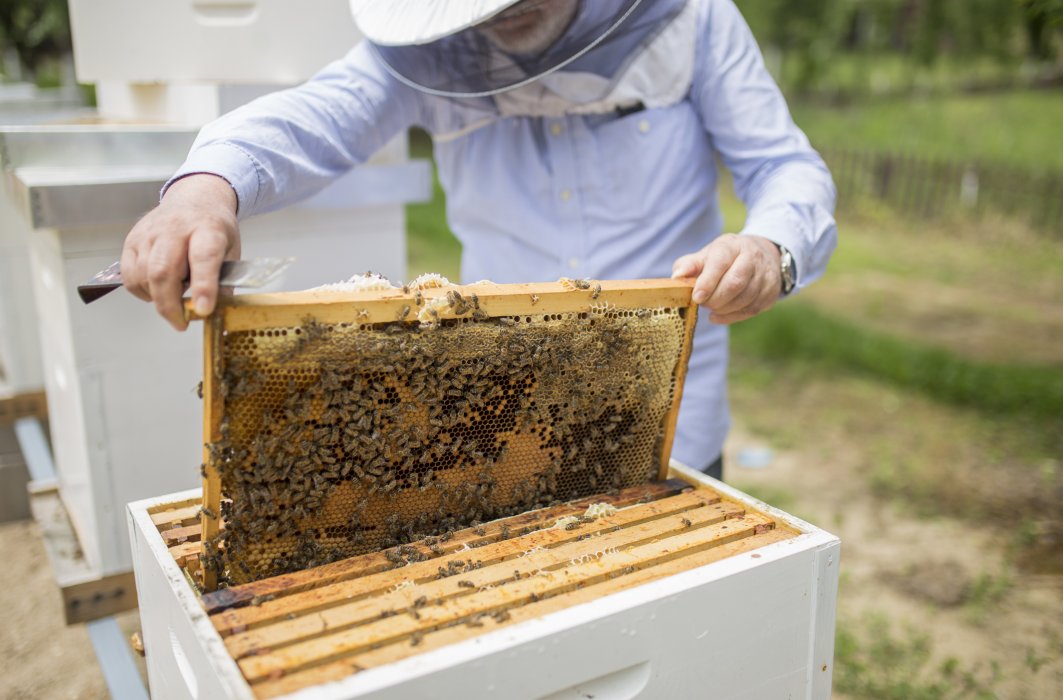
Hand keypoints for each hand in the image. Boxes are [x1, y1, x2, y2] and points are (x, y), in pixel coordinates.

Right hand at [121, 174, 239, 329]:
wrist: (195, 198)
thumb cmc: (213, 228)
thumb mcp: (231, 250)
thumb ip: (224, 281)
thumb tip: (214, 312)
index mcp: (207, 229)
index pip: (204, 258)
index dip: (203, 286)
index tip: (203, 310)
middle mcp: (175, 229)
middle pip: (163, 270)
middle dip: (170, 305)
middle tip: (181, 323)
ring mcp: (149, 233)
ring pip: (142, 275)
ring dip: (157, 298)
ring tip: (174, 301)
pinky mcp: (132, 240)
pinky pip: (128, 275)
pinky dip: (141, 291)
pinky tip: (157, 290)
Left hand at [671, 233, 781, 323]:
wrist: (760, 255)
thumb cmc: (725, 258)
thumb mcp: (706, 255)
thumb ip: (689, 265)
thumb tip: (676, 277)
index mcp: (732, 246)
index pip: (721, 262)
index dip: (708, 282)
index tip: (696, 297)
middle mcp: (752, 257)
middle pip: (735, 283)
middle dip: (715, 299)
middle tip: (703, 303)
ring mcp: (765, 275)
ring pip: (745, 299)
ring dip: (723, 309)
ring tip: (712, 306)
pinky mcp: (771, 292)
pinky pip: (751, 310)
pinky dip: (732, 317)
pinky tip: (719, 315)